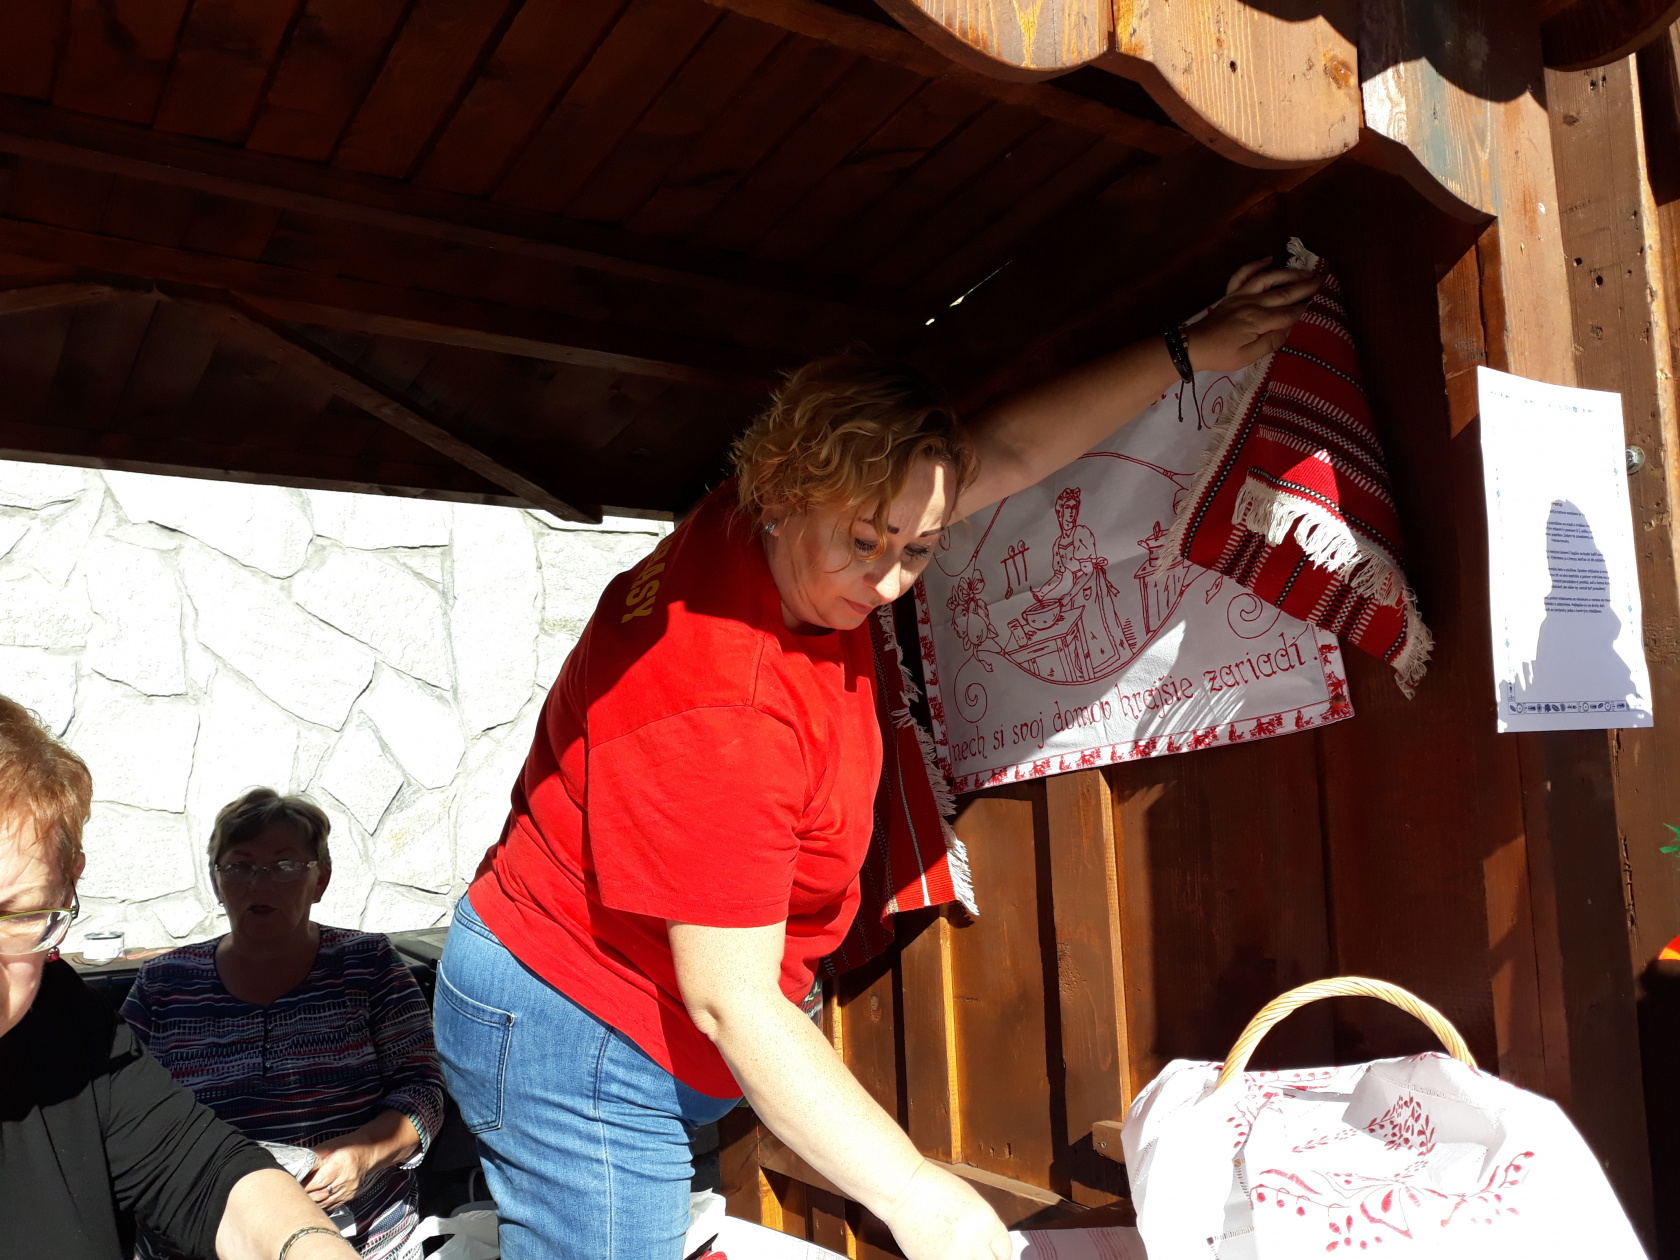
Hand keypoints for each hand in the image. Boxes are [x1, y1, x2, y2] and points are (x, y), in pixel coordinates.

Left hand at [301, 1138, 371, 1210]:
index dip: (304, 1186)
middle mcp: (346, 1178)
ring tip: (301, 1198)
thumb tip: (296, 1166)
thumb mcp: (329, 1146)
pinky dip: (320, 1204)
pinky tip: (314, 1200)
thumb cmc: (347, 1146)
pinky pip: (331, 1205)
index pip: (319, 1181)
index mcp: (341, 1164)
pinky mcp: (349, 1196)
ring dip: (311, 1202)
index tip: (294, 1185)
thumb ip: (313, 1157)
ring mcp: (349, 1189)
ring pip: (324, 1202)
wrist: (367, 1152)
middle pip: (320, 1194)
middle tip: (294, 1193)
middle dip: (305, 1195)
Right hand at [879, 1160, 1011, 1259]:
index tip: (989, 1252)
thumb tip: (991, 1249)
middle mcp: (973, 1242)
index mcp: (986, 1222)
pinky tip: (940, 1249)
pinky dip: (948, 1259)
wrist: (902, 1189)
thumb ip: (985, 1228)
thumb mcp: (972, 1203)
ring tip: (955, 1248)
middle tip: (974, 1252)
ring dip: (966, 1259)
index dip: (996, 1252)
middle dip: (985, 1259)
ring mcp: (952, 1256)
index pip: (1005, 1252)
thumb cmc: (934, 1189)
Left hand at [1184, 257, 1321, 373]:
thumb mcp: (1248, 357)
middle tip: (1322, 280)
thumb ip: (1270, 343)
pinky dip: (1255, 264)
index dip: (1305, 309)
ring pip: (1268, 279)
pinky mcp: (1230, 294)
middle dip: (1305, 287)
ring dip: (1287, 273)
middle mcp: (1252, 304)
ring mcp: (1240, 296)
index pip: (1289, 314)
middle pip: (1284, 293)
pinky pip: (1243, 274)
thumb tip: (1289, 330)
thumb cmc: (1221, 355)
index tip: (1321, 302)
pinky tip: (1269, 259)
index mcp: (1258, 321)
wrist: (1194, 346)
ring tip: (1304, 271)